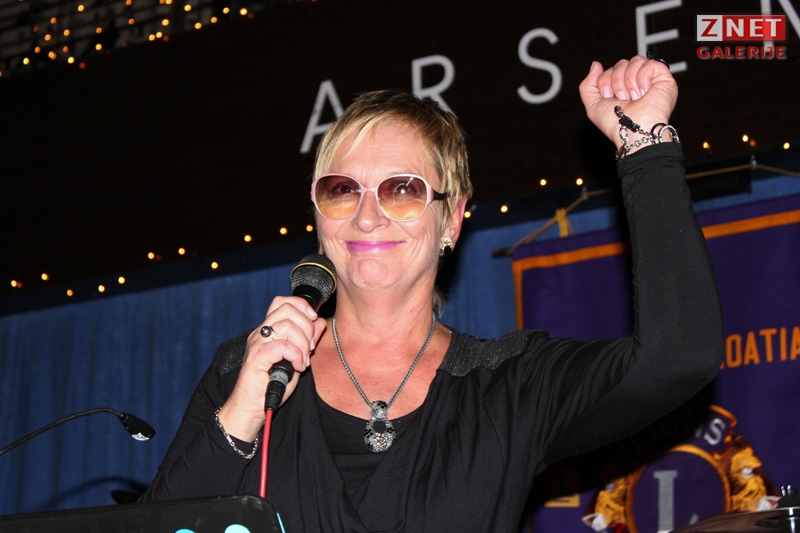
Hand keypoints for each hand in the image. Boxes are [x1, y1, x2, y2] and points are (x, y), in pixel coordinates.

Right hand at [217, 296, 325, 441]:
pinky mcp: (257, 357)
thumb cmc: (272, 386)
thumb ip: (306, 340)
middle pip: (288, 309)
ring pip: (287, 325)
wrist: (252, 407)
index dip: (302, 306)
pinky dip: (296, 355)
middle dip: (307, 327)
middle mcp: (261, 332)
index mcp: (269, 330)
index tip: (314, 320)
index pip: (283, 302)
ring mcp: (257, 343)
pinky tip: (297, 367)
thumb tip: (319, 322)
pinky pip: (282, 346)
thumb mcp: (296, 359)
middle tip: (310, 348)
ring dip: (303, 344)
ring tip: (303, 361)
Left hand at [579, 56, 677, 153]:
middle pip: (622, 63)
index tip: (609, 97)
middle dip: (616, 81)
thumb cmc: (614, 124)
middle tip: (622, 99)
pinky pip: (650, 63)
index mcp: (621, 88)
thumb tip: (596, 64)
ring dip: (629, 82)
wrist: (631, 130)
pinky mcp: (664, 78)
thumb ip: (588, 85)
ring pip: (635, 60)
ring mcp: (651, 79)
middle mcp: (636, 82)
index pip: (611, 69)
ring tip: (634, 98)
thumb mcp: (593, 106)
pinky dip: (643, 78)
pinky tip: (644, 92)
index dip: (605, 81)